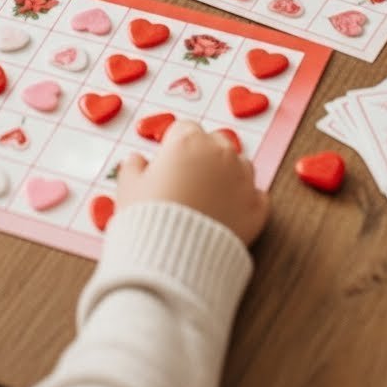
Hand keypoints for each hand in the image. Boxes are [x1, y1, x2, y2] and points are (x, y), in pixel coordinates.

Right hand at [115, 120, 267, 246]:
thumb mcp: (129, 187)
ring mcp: (242, 179)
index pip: (185, 129)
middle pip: (215, 142)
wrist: (172, 257)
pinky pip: (257, 196)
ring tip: (209, 198)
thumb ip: (133, 167)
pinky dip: (247, 201)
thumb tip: (136, 161)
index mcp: (187, 142)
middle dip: (204, 156)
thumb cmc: (148, 218)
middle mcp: (219, 154)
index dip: (175, 145)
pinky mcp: (257, 208)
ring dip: (228, 175)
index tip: (169, 161)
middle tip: (188, 180)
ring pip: (241, 165)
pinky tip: (231, 212)